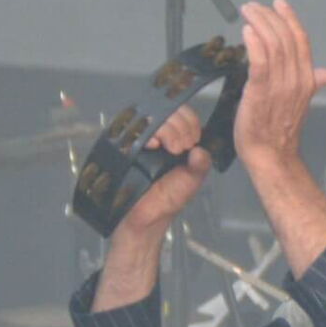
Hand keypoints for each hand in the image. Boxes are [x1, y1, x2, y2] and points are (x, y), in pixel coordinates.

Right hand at [110, 106, 211, 242]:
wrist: (145, 218)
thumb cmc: (166, 199)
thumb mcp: (192, 180)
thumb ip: (201, 164)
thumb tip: (201, 151)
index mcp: (172, 137)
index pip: (180, 111)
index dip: (189, 120)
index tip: (193, 140)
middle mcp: (155, 134)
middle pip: (167, 108)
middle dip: (181, 125)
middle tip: (181, 148)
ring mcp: (138, 138)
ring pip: (153, 115)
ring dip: (168, 129)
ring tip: (171, 149)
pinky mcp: (124, 145)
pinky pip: (135, 128)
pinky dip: (149, 133)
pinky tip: (154, 146)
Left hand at [234, 0, 325, 174]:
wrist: (272, 156)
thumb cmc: (280, 130)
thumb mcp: (299, 101)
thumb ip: (313, 81)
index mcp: (307, 79)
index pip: (302, 40)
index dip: (290, 18)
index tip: (278, 3)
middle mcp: (296, 79)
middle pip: (285, 38)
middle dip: (268, 16)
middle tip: (252, 6)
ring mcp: (279, 86)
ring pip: (272, 45)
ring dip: (259, 23)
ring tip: (247, 12)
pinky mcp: (260, 93)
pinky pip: (260, 62)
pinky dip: (254, 44)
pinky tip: (247, 31)